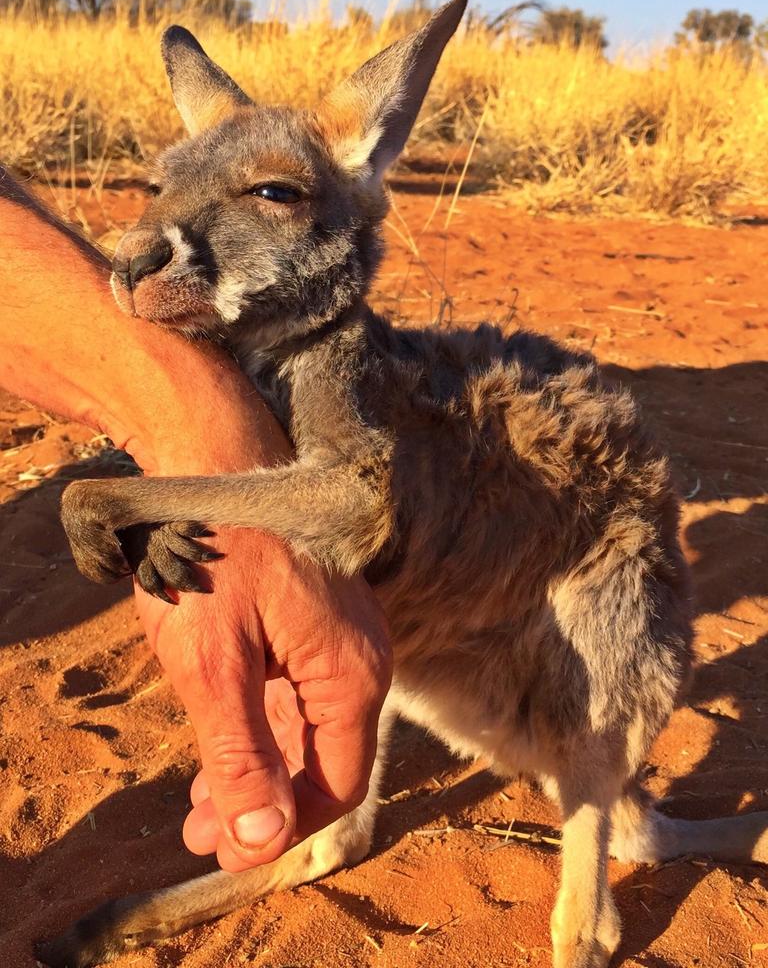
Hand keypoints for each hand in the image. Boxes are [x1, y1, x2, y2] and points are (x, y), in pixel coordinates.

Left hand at [135, 526, 391, 871]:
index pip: (336, 782)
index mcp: (351, 672)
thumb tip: (263, 841)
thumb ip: (242, 754)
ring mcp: (340, 640)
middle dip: (265, 804)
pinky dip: (262, 728)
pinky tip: (222, 747)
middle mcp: (360, 659)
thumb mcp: (213, 663)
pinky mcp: (315, 627)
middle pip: (325, 760)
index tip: (225, 849)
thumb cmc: (210, 555)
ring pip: (309, 730)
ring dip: (260, 770)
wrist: (211, 464)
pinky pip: (299, 695)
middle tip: (199, 832)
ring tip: (200, 804)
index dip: (283, 828)